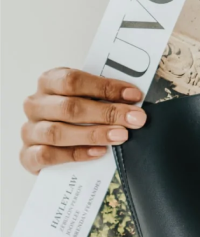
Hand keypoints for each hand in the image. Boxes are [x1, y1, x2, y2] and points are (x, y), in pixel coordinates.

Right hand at [20, 67, 146, 173]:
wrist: (55, 144)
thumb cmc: (77, 115)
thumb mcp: (90, 98)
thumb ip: (106, 97)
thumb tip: (135, 99)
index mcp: (50, 82)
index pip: (74, 80)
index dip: (106, 87)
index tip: (134, 95)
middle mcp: (36, 104)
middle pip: (69, 107)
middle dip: (108, 113)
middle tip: (136, 119)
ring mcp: (30, 130)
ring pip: (57, 132)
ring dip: (94, 134)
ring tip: (121, 136)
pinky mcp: (27, 155)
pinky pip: (47, 155)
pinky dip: (75, 154)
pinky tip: (99, 152)